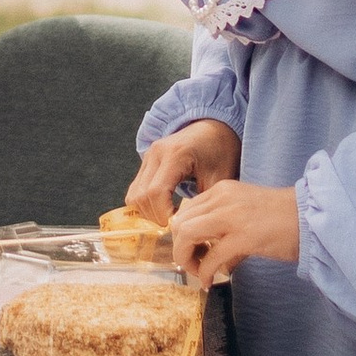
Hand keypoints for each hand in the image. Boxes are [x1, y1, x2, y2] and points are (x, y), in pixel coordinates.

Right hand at [122, 116, 240, 223]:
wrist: (214, 128)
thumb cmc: (220, 151)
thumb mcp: (220, 177)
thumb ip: (205, 201)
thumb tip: (190, 227)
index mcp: (175, 154)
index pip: (156, 191)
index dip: (162, 214)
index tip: (175, 226)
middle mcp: (156, 153)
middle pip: (142, 195)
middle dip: (154, 217)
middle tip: (172, 227)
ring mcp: (149, 156)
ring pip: (134, 194)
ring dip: (147, 212)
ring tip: (167, 219)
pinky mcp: (146, 161)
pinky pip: (136, 188)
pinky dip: (144, 203)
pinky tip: (162, 209)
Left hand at [168, 175, 300, 291]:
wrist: (311, 218)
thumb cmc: (282, 218)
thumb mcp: (245, 209)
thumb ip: (222, 219)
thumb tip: (203, 247)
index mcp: (222, 190)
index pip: (185, 210)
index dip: (181, 235)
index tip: (190, 251)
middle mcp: (222, 198)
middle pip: (180, 222)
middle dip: (180, 248)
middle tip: (193, 264)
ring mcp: (232, 216)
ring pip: (187, 235)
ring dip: (187, 259)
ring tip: (199, 273)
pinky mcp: (244, 237)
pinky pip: (211, 257)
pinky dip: (205, 273)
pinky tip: (210, 282)